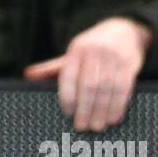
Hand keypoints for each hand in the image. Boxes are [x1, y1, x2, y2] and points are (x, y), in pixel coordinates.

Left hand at [24, 17, 151, 131]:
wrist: (124, 30)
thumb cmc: (92, 47)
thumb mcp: (72, 53)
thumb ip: (52, 67)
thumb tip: (28, 76)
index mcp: (76, 49)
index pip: (69, 75)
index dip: (67, 96)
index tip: (67, 113)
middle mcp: (94, 52)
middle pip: (88, 85)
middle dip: (84, 109)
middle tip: (81, 126)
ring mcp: (112, 58)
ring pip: (106, 89)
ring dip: (101, 112)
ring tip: (96, 126)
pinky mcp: (129, 65)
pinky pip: (123, 89)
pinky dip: (117, 106)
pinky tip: (112, 118)